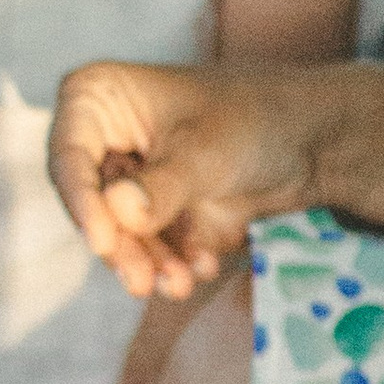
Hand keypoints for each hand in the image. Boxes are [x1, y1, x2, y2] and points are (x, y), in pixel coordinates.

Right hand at [52, 59, 346, 300]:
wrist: (315, 140)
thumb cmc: (255, 118)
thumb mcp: (204, 151)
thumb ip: (160, 186)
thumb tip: (117, 210)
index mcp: (99, 98)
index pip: (68, 157)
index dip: (81, 203)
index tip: (102, 242)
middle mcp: (105, 138)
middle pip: (91, 204)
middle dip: (121, 247)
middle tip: (142, 283)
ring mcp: (130, 178)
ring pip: (120, 233)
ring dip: (148, 264)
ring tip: (181, 285)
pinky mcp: (155, 211)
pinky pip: (150, 246)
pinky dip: (173, 262)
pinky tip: (202, 267)